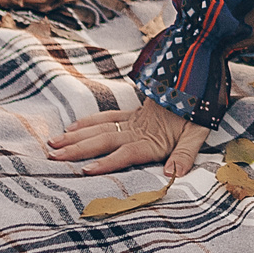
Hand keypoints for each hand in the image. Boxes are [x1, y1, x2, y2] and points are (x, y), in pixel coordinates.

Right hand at [47, 100, 209, 177]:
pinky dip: (88, 122)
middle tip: (53, 156)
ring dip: (75, 136)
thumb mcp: (199, 133)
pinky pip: (106, 116)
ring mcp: (133, 119)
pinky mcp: (133, 112)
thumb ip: (185, 154)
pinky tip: (73, 127)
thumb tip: (171, 175)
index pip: (125, 153)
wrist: (199, 77)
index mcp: (153, 138)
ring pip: (99, 128)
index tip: (85, 170)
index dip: (107, 162)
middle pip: (103, 139)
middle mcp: (137, 128)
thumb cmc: (200, 110)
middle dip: (77, 149)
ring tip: (53, 143)